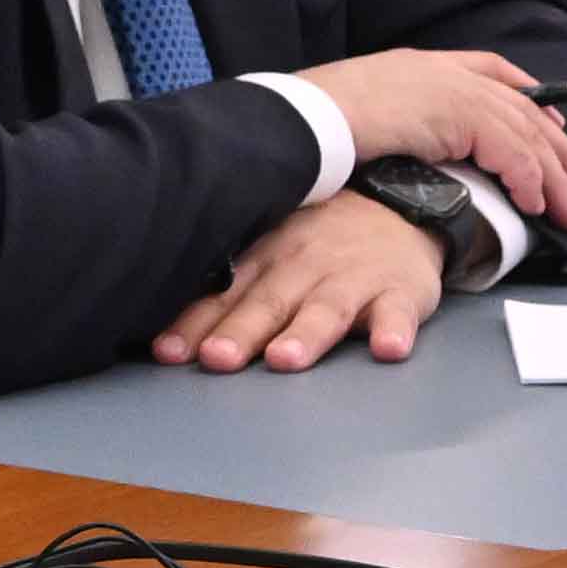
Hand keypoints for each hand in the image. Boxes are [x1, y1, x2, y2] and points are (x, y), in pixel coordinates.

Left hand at [154, 190, 445, 374]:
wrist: (398, 208)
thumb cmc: (320, 244)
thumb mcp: (271, 251)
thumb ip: (228, 288)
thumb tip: (165, 335)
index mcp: (268, 259)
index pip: (226, 294)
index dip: (196, 323)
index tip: (169, 352)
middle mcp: (306, 266)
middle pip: (270, 302)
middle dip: (241, 331)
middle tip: (217, 359)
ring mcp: (355, 279)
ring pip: (328, 308)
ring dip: (306, 335)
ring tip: (286, 359)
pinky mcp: (400, 292)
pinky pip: (398, 312)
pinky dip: (394, 330)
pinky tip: (387, 348)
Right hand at [290, 45, 566, 229]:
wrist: (301, 121)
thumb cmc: (313, 128)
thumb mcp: (360, 120)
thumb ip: (396, 127)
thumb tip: (413, 158)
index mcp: (421, 66)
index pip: (492, 70)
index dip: (530, 97)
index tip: (555, 124)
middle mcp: (443, 70)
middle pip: (523, 108)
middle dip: (560, 149)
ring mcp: (453, 88)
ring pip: (527, 133)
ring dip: (554, 178)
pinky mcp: (459, 113)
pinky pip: (512, 151)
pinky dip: (530, 180)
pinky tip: (536, 206)